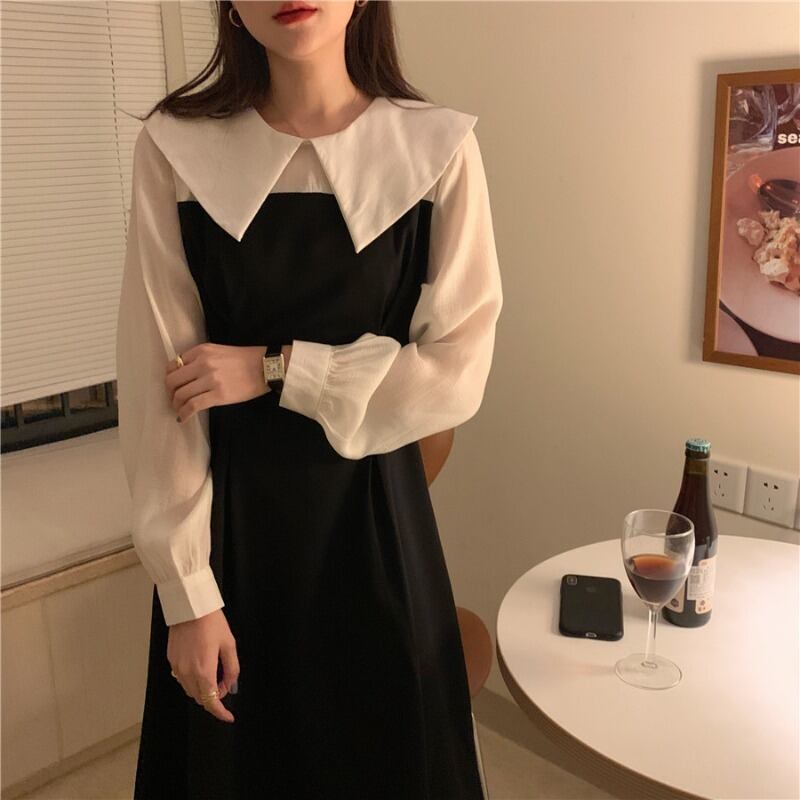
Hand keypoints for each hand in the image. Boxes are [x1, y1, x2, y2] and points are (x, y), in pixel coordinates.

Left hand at [167, 343, 292, 422]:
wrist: (264, 368)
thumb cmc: (244, 360)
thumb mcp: (218, 351)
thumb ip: (200, 359)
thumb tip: (184, 376)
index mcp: (201, 351)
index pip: (173, 365)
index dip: (169, 378)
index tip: (173, 387)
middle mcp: (202, 363)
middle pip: (172, 381)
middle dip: (169, 393)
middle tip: (174, 400)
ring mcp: (210, 380)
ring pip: (180, 395)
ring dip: (176, 405)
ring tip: (180, 410)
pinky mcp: (218, 395)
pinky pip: (193, 406)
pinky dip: (184, 414)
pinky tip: (184, 418)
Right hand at [167, 608, 239, 722]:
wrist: (190, 608)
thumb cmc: (212, 623)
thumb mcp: (229, 645)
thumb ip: (231, 669)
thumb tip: (230, 686)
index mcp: (204, 671)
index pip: (211, 702)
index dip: (220, 713)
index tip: (228, 717)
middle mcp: (188, 673)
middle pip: (200, 698)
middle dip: (213, 698)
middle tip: (224, 684)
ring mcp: (177, 668)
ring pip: (190, 691)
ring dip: (202, 689)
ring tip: (214, 673)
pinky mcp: (171, 660)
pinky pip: (182, 678)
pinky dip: (192, 680)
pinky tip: (200, 666)